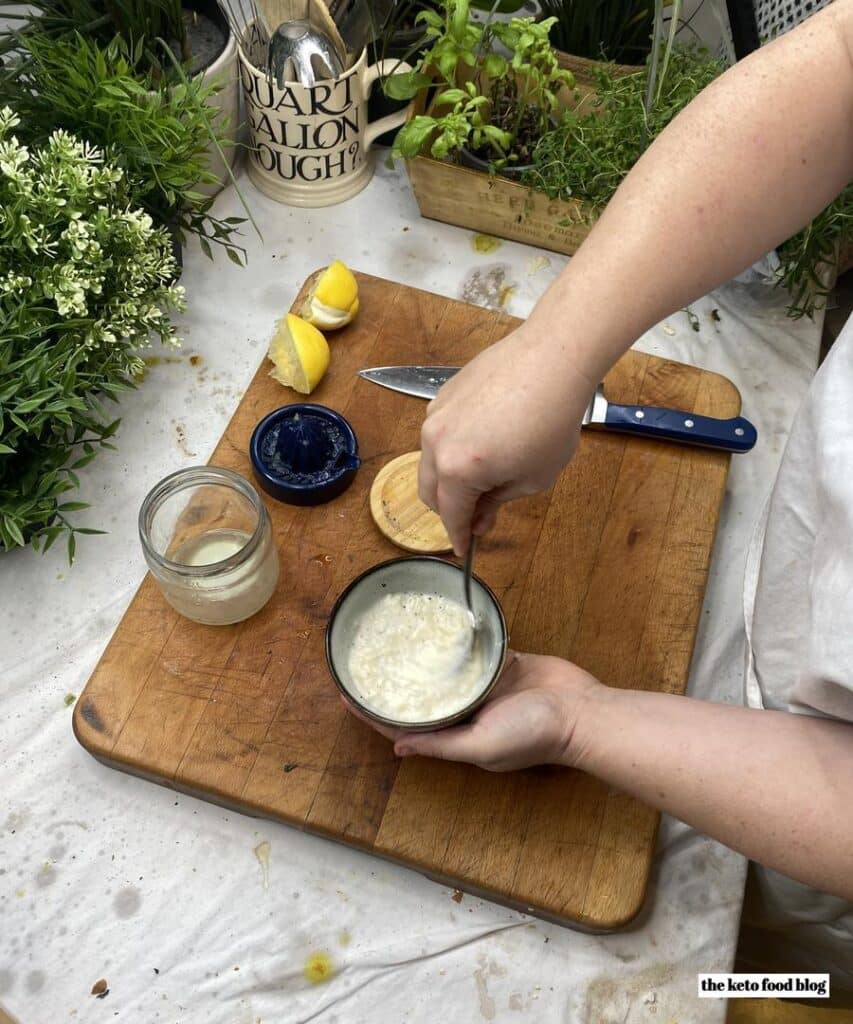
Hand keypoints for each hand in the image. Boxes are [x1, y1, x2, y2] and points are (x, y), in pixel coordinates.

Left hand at [348, 652, 601, 771]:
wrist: (581, 710)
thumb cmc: (533, 734)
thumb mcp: (481, 747)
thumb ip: (442, 745)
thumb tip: (398, 748)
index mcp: (459, 736)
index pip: (406, 726)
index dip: (374, 712)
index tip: (347, 693)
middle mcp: (468, 712)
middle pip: (423, 697)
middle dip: (396, 682)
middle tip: (366, 658)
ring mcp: (486, 687)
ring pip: (446, 671)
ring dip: (424, 659)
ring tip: (395, 638)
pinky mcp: (503, 664)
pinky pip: (473, 651)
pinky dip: (457, 642)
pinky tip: (437, 626)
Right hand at [418, 323, 595, 554]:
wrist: (553, 359)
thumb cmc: (551, 419)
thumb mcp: (532, 477)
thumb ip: (497, 502)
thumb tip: (479, 516)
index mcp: (457, 470)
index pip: (451, 515)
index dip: (459, 537)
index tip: (465, 548)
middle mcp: (436, 442)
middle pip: (429, 491)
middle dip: (450, 509)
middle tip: (477, 514)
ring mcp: (435, 415)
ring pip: (430, 461)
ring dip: (449, 477)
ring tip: (485, 475)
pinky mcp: (443, 394)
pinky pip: (439, 433)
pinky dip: (453, 448)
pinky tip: (485, 441)